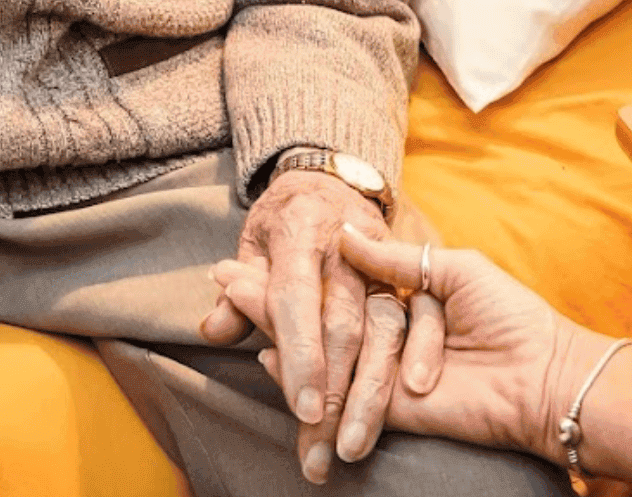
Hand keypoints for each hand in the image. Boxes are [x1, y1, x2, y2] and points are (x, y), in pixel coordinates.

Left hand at [199, 172, 401, 483]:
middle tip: (321, 453)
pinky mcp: (409, 273)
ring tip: (351, 447)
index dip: (301, 355)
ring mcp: (382, 259)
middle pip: (344, 326)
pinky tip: (402, 406)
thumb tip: (213, 331)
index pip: (297, 300)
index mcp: (300, 231)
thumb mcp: (252, 244)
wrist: (333, 178)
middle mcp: (345, 245)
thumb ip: (237, 293)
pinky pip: (418, 323)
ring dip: (371, 395)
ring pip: (385, 331)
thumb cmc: (283, 219)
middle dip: (335, 395)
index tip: (303, 409)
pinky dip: (410, 365)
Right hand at [218, 224, 595, 462]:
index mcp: (404, 298)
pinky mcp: (392, 406)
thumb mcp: (452, 268)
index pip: (338, 282)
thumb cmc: (510, 316)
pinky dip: (303, 372)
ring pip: (321, 350)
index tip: (256, 251)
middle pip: (319, 315)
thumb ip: (395, 258)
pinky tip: (266, 352)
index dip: (297, 270)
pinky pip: (340, 387)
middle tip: (225, 278)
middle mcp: (388, 334)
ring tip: (231, 302)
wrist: (544, 376)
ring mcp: (386, 370)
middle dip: (270, 298)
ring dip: (275, 329)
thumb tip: (343, 233)